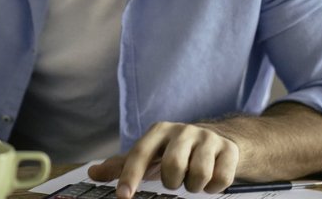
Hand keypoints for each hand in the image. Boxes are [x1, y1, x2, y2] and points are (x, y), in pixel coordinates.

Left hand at [88, 122, 239, 197]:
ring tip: (193, 180)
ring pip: (198, 175)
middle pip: (173, 167)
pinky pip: (220, 179)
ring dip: (194, 186)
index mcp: (159, 131)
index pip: (140, 154)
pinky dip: (213, 188)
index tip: (123, 197)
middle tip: (176, 181)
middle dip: (173, 182)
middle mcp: (183, 131)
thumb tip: (92, 173)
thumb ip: (121, 166)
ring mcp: (208, 138)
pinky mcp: (229, 149)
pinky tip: (211, 180)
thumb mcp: (149, 155)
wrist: (220, 140)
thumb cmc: (176, 151)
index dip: (130, 176)